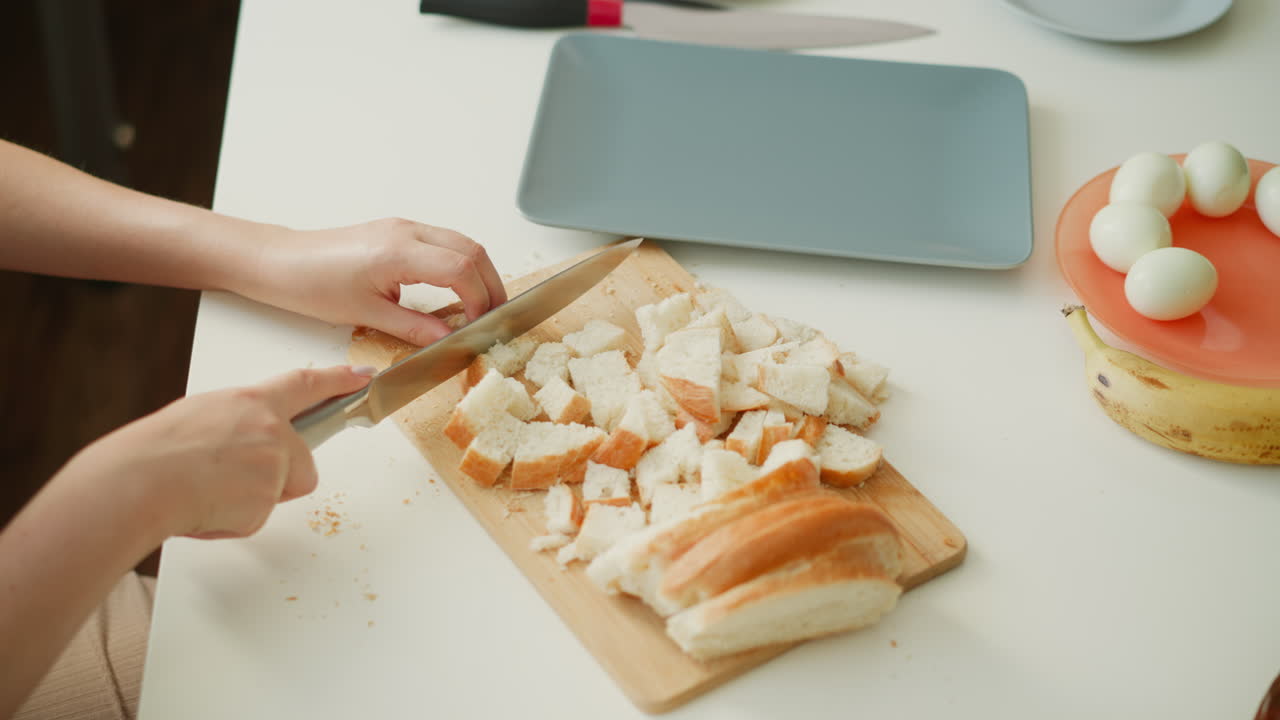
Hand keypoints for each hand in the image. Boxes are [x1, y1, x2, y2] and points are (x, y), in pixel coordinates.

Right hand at [55, 365, 373, 539]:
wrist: (138, 482)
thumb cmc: (155, 451)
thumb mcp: (201, 416)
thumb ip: (238, 425)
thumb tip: (244, 444)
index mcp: (251, 402)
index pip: (304, 385)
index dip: (336, 380)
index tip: (360, 377)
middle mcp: (271, 431)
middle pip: (304, 464)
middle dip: (280, 479)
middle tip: (232, 480)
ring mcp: (272, 466)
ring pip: (278, 494)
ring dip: (251, 501)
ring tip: (208, 491)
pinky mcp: (265, 502)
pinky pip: (256, 518)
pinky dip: (232, 520)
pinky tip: (205, 507)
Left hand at [238, 218, 506, 346]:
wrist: (281, 263)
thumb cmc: (312, 284)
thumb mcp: (367, 315)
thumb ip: (415, 328)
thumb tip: (449, 340)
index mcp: (398, 252)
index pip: (462, 268)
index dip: (480, 299)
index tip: (481, 325)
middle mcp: (406, 232)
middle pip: (472, 250)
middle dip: (491, 284)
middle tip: (495, 317)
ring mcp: (404, 227)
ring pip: (462, 242)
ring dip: (479, 272)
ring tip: (482, 306)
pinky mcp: (398, 231)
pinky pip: (444, 242)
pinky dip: (461, 264)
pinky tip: (458, 290)